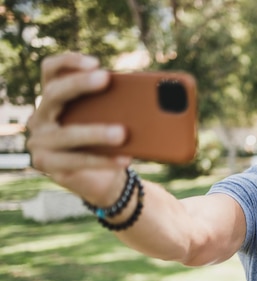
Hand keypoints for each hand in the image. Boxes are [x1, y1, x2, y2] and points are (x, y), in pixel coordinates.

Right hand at [26, 52, 130, 204]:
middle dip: (79, 84)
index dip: (68, 62)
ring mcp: (40, 143)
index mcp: (53, 99)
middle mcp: (40, 117)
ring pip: (66, 133)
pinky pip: (77, 161)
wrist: (104, 179)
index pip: (50, 71)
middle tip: (106, 78)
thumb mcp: (113, 119)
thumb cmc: (108, 142)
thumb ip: (118, 104)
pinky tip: (125, 158)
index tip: (96, 62)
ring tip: (123, 133)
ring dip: (96, 132)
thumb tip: (153, 96)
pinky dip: (103, 160)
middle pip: (53, 94)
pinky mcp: (48, 166)